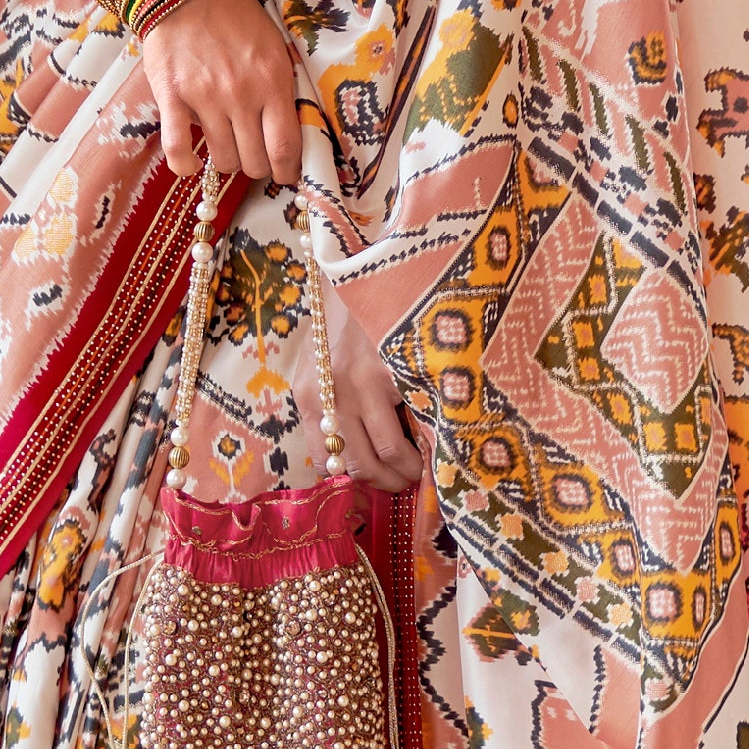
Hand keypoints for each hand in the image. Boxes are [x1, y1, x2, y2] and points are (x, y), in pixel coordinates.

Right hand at [143, 0, 304, 184]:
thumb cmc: (238, 19)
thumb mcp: (275, 49)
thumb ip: (281, 90)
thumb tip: (288, 134)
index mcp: (273, 82)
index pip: (286, 148)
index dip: (287, 172)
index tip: (284, 174)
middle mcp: (242, 94)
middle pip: (255, 162)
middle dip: (257, 166)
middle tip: (253, 155)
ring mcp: (205, 97)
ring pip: (223, 160)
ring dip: (227, 161)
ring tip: (226, 147)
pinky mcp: (172, 97)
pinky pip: (177, 149)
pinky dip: (185, 164)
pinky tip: (190, 161)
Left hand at [327, 278, 423, 492]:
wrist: (368, 266)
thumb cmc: (349, 317)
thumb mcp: (326, 362)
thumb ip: (335, 404)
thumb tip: (364, 452)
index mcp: (308, 395)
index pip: (326, 461)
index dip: (356, 479)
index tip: (379, 477)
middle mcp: (329, 394)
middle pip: (357, 466)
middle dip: (387, 483)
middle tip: (407, 480)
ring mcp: (362, 383)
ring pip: (387, 454)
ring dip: (409, 470)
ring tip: (425, 466)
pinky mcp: (394, 369)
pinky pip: (418, 423)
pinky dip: (431, 440)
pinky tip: (440, 435)